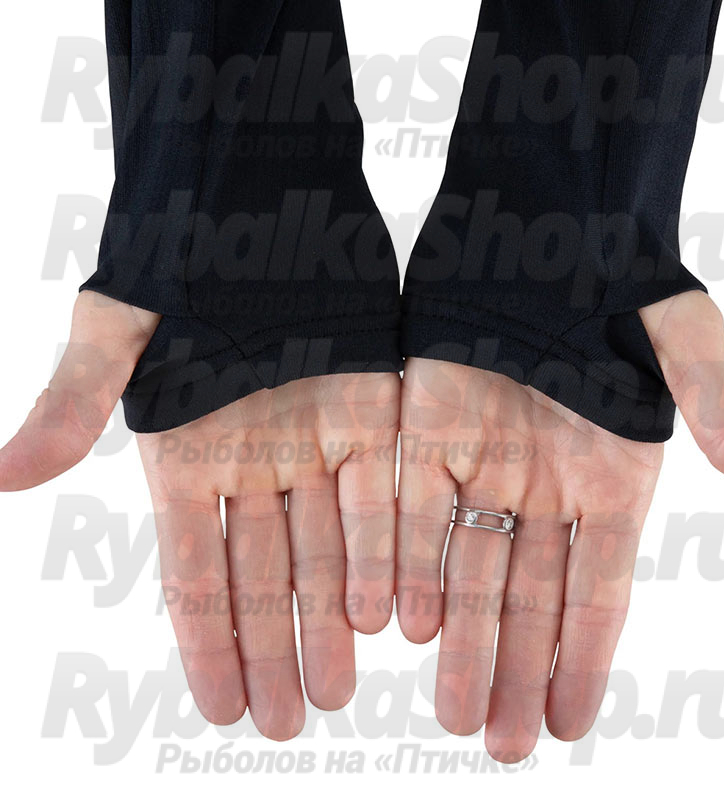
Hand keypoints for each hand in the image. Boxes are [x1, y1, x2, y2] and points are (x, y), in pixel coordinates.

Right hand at [0, 290, 399, 738]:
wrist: (260, 194)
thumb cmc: (176, 254)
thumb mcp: (115, 326)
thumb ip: (73, 401)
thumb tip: (4, 476)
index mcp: (186, 454)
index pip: (192, 569)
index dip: (205, 639)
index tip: (220, 707)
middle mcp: (252, 461)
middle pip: (264, 574)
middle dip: (273, 648)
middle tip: (289, 721)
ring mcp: (312, 442)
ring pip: (325, 547)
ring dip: (330, 618)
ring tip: (337, 687)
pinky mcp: (370, 413)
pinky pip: (379, 493)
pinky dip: (382, 552)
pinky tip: (388, 612)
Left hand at [396, 290, 723, 762]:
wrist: (542, 217)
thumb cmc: (622, 273)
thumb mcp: (683, 341)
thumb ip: (723, 415)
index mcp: (611, 477)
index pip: (599, 590)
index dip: (584, 659)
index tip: (566, 724)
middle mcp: (544, 484)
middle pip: (528, 596)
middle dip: (515, 671)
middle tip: (500, 744)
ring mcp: (483, 460)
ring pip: (467, 565)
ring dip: (460, 639)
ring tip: (454, 711)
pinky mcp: (425, 428)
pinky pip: (413, 507)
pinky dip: (409, 562)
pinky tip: (407, 624)